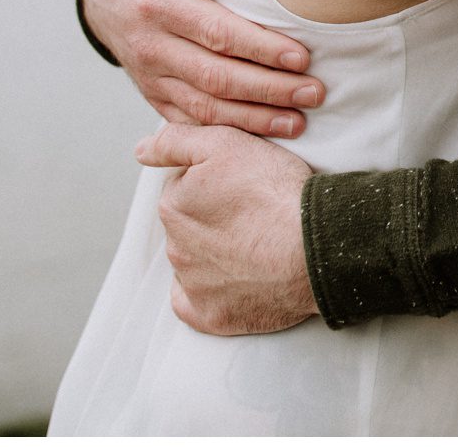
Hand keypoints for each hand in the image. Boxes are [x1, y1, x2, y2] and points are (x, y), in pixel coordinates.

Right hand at [84, 0, 323, 136]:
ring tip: (299, 121)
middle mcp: (151, 45)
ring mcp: (151, 75)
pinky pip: (190, 120)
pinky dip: (227, 131)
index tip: (301, 57)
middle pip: (217, 76)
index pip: (217, 33)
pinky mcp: (154, 94)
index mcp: (157, 3)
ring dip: (255, 118)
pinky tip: (263, 135)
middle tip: (314, 92)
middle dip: (270, 89)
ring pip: (206, 106)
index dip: (261, 48)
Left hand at [137, 123, 319, 334]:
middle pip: (191, 226)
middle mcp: (176, 248)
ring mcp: (193, 286)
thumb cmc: (276, 193)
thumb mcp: (227, 143)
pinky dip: (212, 293)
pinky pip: (196, 305)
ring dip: (218, 253)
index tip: (245, 184)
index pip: (187, 187)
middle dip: (215, 218)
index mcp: (173, 206)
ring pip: (197, 262)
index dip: (218, 181)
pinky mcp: (211, 316)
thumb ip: (177, 141)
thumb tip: (142, 149)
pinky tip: (236, 279)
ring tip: (258, 243)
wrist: (316, 247)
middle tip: (255, 212)